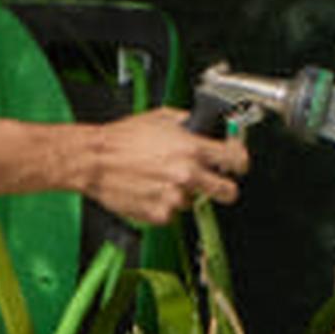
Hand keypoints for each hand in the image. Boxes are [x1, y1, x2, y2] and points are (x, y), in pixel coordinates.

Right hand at [80, 107, 246, 225]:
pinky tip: (149, 191)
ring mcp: (175, 198)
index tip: (237, 165)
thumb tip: (200, 126)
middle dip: (225, 188)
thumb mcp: (161, 118)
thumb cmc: (122, 139)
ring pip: (193, 203)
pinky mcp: (160, 215)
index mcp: (192, 148)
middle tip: (214, 184)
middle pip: (228, 192)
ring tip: (160, 180)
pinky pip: (172, 214)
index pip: (236, 159)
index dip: (239, 162)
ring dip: (183, 194)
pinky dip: (164, 206)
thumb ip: (187, 124)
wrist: (95, 160)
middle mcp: (188, 175)